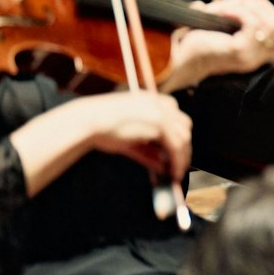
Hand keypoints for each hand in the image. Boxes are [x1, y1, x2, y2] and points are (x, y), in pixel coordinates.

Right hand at [78, 90, 193, 180]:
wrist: (89, 120)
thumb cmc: (102, 127)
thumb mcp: (130, 140)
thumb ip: (148, 151)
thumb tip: (162, 166)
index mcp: (151, 100)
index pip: (176, 117)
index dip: (179, 136)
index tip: (177, 152)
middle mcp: (159, 103)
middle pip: (184, 126)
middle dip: (184, 147)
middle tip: (179, 166)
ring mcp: (161, 112)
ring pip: (183, 138)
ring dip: (182, 158)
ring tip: (176, 174)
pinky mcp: (159, 124)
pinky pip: (176, 147)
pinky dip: (177, 162)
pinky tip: (173, 174)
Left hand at [168, 0, 273, 87]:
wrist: (176, 62)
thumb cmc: (190, 47)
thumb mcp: (210, 31)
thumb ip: (214, 19)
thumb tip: (202, 4)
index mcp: (254, 55)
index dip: (267, 11)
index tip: (243, 4)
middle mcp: (256, 59)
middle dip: (261, 6)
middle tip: (238, 3)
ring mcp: (250, 57)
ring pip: (273, 25)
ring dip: (252, 8)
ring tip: (230, 7)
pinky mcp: (239, 53)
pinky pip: (254, 25)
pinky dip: (241, 12)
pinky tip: (224, 11)